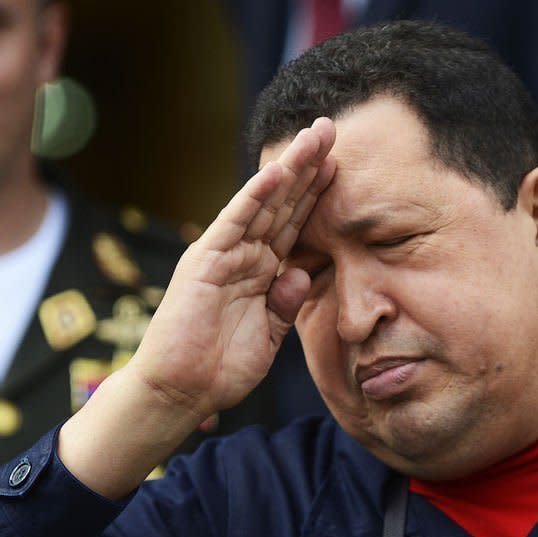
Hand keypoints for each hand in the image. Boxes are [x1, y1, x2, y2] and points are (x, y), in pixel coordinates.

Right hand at [131, 117, 336, 418]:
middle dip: (309, 167)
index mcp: (263, 270)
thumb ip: (286, 301)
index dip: (318, 193)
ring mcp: (226, 253)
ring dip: (290, 168)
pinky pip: (236, 222)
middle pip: (285, 203)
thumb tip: (302, 272)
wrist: (181, 392)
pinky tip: (277, 171)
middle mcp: (246, 254)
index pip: (296, 223)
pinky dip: (255, 196)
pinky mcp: (205, 260)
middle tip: (332, 128)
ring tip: (314, 136)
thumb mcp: (269, 334)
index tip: (342, 164)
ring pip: (265, 203)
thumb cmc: (221, 366)